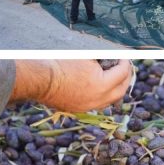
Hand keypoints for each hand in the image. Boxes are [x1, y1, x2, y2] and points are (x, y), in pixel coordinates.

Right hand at [10, 60, 131, 111]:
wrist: (38, 79)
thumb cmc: (60, 64)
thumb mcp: (85, 56)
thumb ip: (103, 57)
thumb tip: (115, 55)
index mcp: (102, 85)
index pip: (122, 73)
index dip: (125, 63)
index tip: (124, 56)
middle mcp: (97, 100)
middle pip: (120, 90)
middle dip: (125, 77)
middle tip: (125, 67)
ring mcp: (88, 107)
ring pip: (110, 100)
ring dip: (115, 88)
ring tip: (115, 77)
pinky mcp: (78, 109)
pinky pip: (97, 104)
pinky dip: (103, 95)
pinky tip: (100, 86)